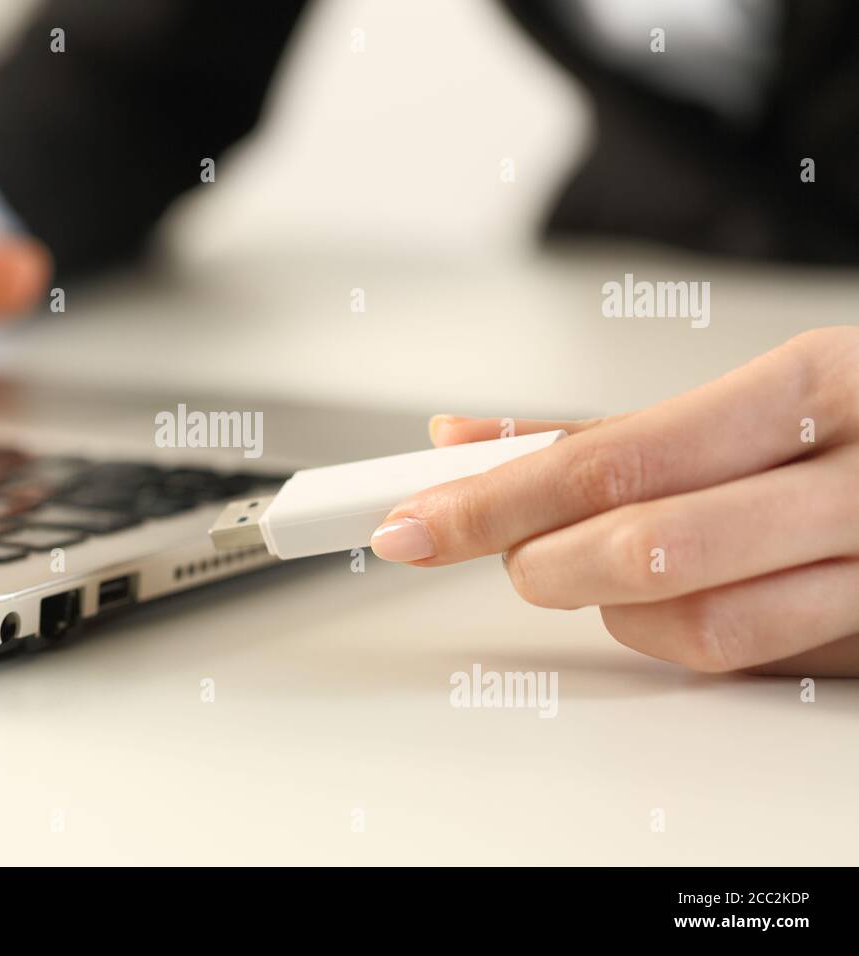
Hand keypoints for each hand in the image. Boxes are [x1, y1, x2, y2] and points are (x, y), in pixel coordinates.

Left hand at [371, 327, 858, 676]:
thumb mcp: (757, 389)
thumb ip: (612, 422)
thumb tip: (470, 440)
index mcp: (813, 387)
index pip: (612, 456)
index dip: (495, 499)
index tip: (418, 522)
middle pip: (650, 549)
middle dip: (546, 562)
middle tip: (514, 552)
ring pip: (701, 627)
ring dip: (615, 610)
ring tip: (597, 570)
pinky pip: (758, 662)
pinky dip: (687, 636)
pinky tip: (678, 599)